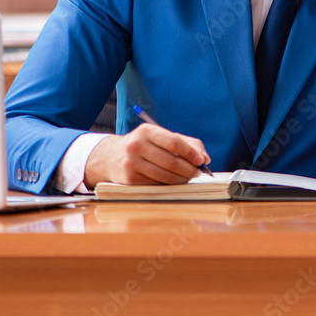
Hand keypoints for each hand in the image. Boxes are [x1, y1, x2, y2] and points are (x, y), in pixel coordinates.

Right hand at [83, 124, 210, 188]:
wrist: (111, 157)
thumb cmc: (143, 146)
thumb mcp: (160, 137)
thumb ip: (186, 143)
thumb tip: (204, 158)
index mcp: (147, 131)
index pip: (174, 142)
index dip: (191, 153)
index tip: (201, 160)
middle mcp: (137, 145)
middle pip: (171, 161)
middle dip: (189, 169)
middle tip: (197, 172)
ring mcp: (132, 163)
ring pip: (165, 176)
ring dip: (181, 179)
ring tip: (187, 177)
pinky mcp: (130, 179)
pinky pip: (156, 184)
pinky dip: (168, 185)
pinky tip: (172, 181)